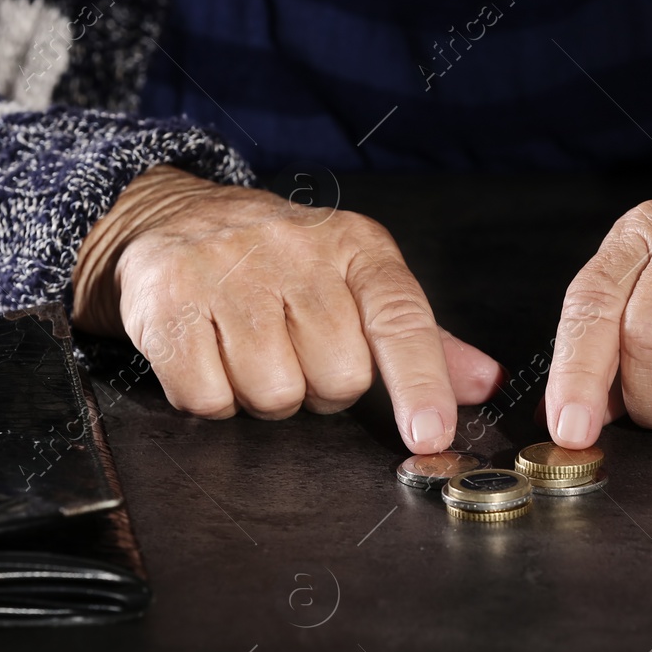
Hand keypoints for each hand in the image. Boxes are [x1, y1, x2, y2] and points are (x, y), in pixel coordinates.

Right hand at [72, 166, 503, 451]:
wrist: (174, 216)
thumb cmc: (279, 264)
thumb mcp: (356, 283)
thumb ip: (423, 340)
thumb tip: (484, 383)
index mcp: (356, 247)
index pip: (400, 319)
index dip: (420, 383)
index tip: (430, 436)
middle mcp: (296, 250)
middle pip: (339, 377)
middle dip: (320, 389)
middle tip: (296, 355)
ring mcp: (227, 271)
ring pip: (275, 394)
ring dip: (263, 396)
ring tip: (250, 353)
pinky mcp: (167, 299)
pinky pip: (208, 398)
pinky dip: (210, 399)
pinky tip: (209, 357)